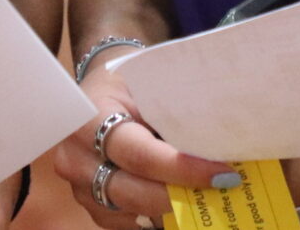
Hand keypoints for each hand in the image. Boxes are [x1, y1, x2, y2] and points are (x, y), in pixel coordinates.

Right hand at [50, 71, 236, 228]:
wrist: (100, 90)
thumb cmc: (129, 83)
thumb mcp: (148, 84)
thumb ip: (175, 113)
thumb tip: (221, 144)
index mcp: (89, 118)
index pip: (140, 155)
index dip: (182, 169)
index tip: (223, 174)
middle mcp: (76, 157)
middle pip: (134, 192)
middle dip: (183, 195)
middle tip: (223, 191)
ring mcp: (79, 186)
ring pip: (132, 212)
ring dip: (173, 209)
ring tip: (208, 196)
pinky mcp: (90, 204)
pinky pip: (127, 222)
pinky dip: (158, 216)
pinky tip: (184, 203)